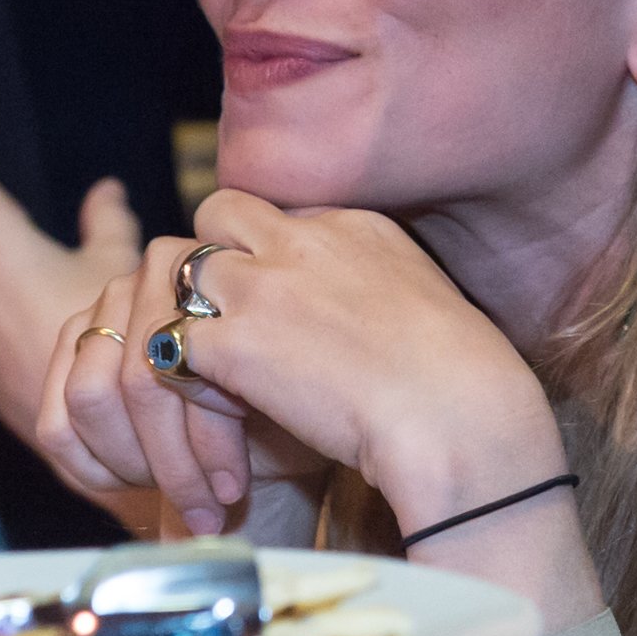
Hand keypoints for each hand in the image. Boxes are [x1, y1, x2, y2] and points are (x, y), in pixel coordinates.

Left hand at [38, 193, 567, 540]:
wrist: (458, 412)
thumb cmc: (462, 380)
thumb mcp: (422, 302)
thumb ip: (375, 290)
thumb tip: (353, 319)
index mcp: (357, 224)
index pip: (282, 214)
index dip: (267, 260)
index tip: (279, 312)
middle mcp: (304, 238)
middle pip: (219, 214)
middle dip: (208, 262)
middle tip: (220, 324)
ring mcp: (264, 285)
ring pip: (175, 270)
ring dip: (185, 318)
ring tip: (208, 377)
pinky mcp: (236, 342)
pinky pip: (174, 347)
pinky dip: (187, 385)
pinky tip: (224, 422)